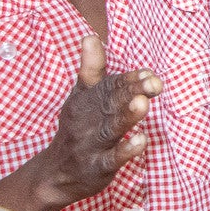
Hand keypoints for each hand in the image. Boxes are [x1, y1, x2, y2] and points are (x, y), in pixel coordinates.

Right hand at [34, 35, 155, 210]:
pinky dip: (126, 150)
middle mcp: (89, 120)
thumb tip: (90, 36)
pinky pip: (113, 158)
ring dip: (128, 116)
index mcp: (88, 101)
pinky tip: (141, 141)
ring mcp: (92, 144)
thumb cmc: (77, 128)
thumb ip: (91, 69)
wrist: (55, 174)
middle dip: (132, 91)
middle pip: (112, 103)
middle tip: (154, 82)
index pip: (109, 85)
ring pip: (112, 129)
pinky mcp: (97, 166)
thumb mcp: (80, 97)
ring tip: (143, 103)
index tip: (148, 72)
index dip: (129, 79)